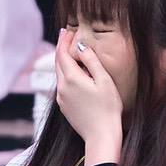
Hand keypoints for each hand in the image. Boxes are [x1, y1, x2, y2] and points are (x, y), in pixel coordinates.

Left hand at [54, 27, 123, 163]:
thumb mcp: (104, 80)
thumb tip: (80, 47)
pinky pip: (62, 86)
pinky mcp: (64, 107)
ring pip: (59, 75)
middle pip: (58, 63)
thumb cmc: (108, 108)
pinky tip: (74, 74)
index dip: (63, 41)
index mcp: (71, 78)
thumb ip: (91, 61)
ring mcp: (61, 98)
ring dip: (63, 62)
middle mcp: (62, 88)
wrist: (101, 135)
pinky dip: (65, 75)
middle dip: (61, 48)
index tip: (66, 30)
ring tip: (71, 52)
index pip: (62, 54)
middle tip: (66, 36)